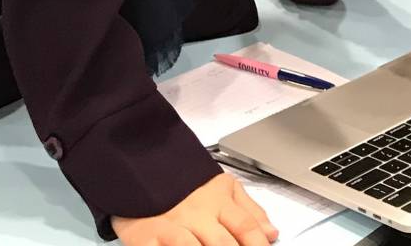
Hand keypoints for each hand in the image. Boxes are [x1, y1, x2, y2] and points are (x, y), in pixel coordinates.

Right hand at [113, 172, 277, 245]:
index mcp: (218, 202)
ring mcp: (170, 227)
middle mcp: (196, 215)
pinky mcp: (145, 237)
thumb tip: (271, 234)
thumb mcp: (223, 188)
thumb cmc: (185, 186)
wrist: (140, 172)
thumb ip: (250, 211)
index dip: (257, 245)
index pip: (245, 226)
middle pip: (222, 243)